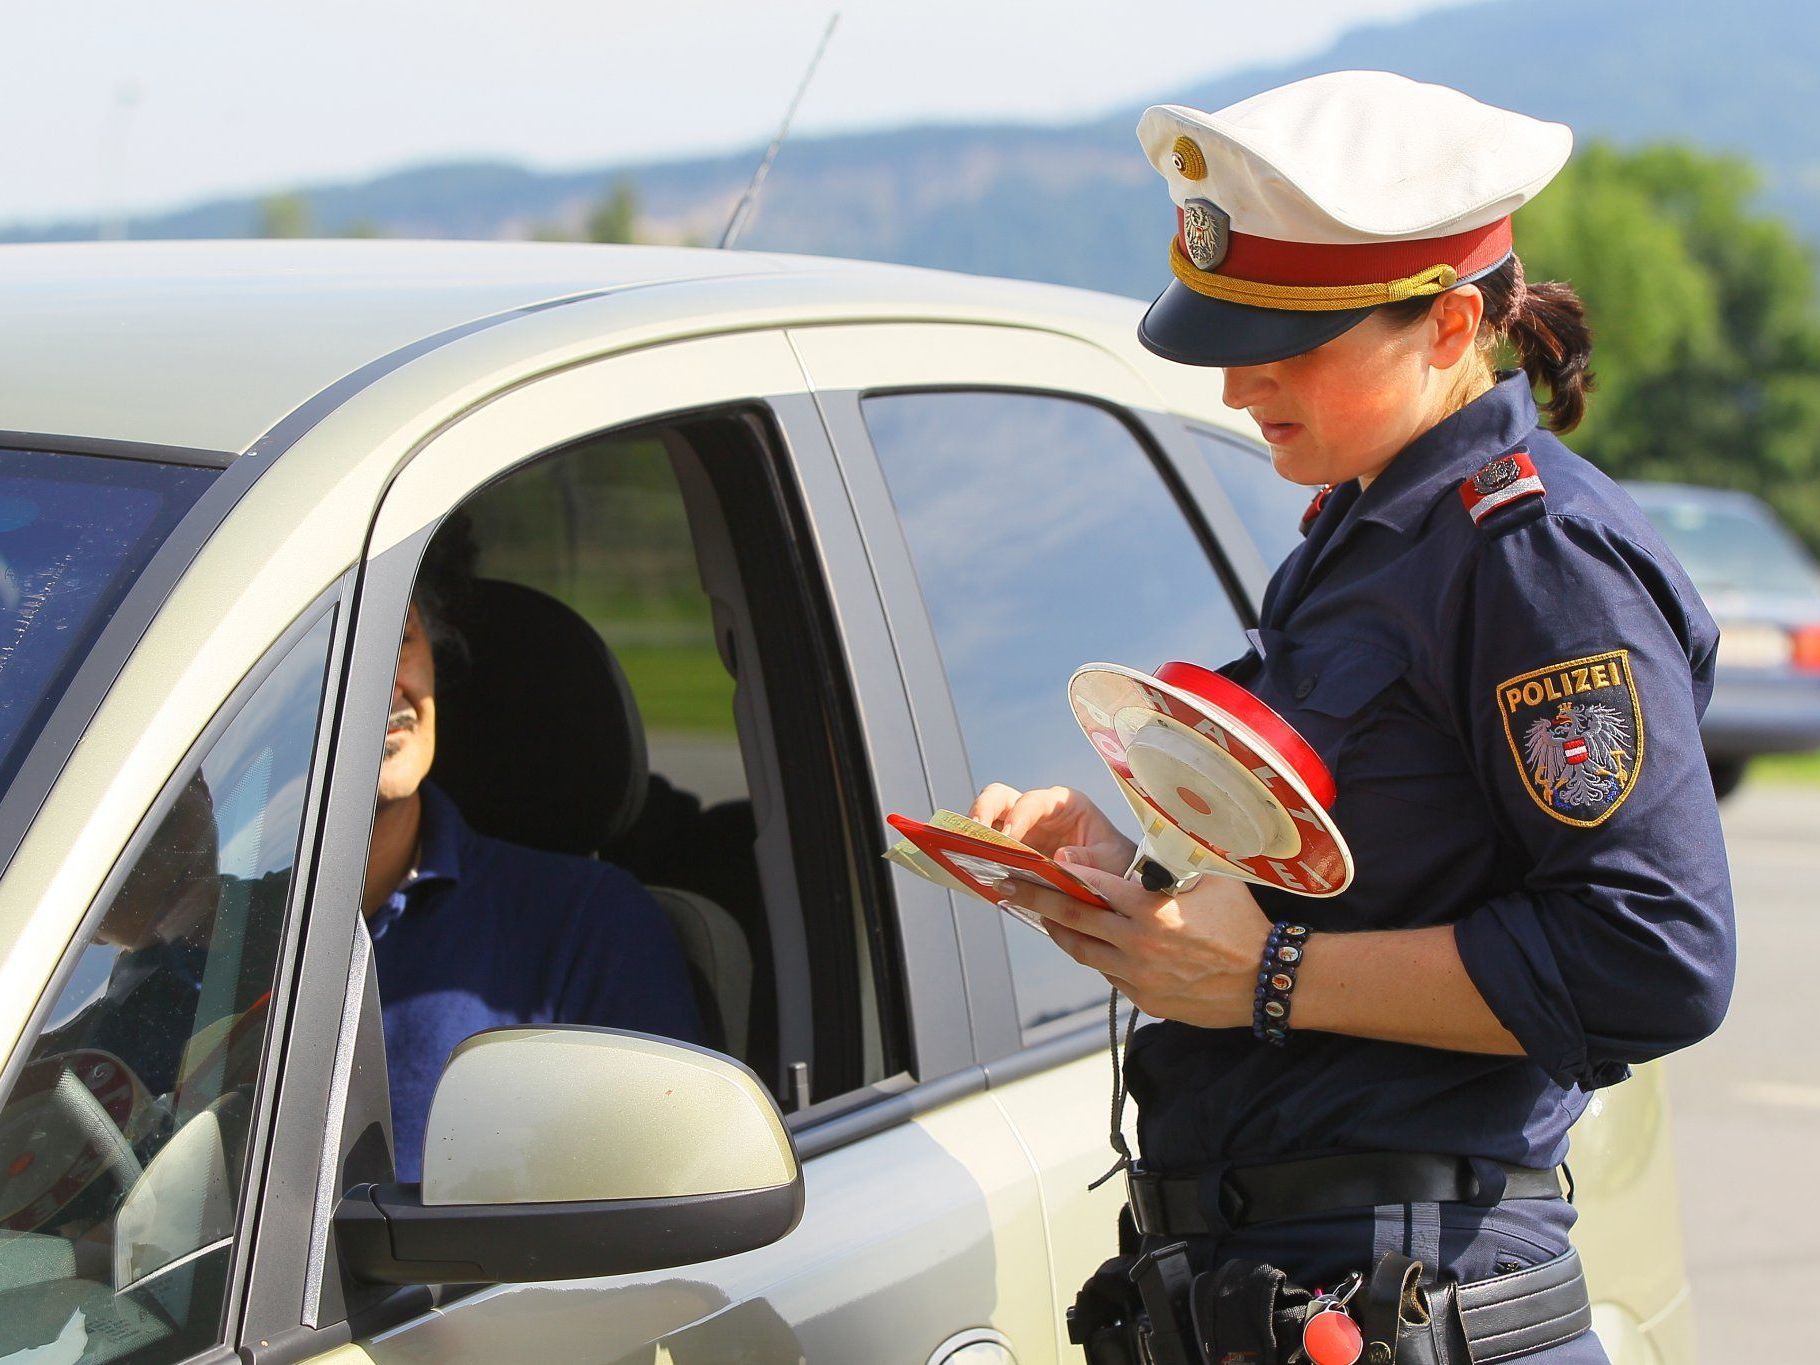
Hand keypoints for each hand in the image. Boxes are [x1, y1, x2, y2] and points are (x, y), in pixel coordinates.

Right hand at [968, 784, 1137, 873]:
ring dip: (974, 834)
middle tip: (974, 834)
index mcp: (1064, 804)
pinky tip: (973, 871)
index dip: (1018, 816)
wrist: (1117, 882)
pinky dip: (979, 856)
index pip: (1033, 801)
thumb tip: (1060, 859)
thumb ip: (1090, 859)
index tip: (1009, 839)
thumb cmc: (1117, 862)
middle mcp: (1038, 812)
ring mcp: (1022, 832)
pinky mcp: (1012, 852)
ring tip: (965, 853)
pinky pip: (989, 848)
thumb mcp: (1111, 860)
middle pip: (999, 798)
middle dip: (983, 811)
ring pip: (987, 820)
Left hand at [998, 861, 1272, 1028]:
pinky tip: (1090, 944)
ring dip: (1060, 933)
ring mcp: (1137, 975)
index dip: (1061, 876)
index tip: (1035, 866)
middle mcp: (1136, 944)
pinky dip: (1097, 957)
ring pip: (1084, 952)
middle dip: (1037, 901)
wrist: (1266, 980)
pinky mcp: (1144, 999)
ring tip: (1044, 917)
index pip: (1092, 887)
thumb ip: (1173, 863)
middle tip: (1010, 889)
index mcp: (1149, 909)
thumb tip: (1150, 841)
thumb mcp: (1210, 880)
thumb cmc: (1241, 925)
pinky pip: (1109, 975)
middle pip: (1073, 920)